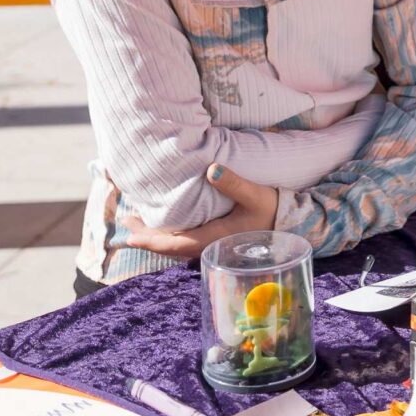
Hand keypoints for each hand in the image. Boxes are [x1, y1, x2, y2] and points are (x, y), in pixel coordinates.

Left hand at [118, 164, 279, 258]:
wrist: (290, 223)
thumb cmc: (272, 210)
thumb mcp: (255, 194)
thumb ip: (233, 183)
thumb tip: (211, 169)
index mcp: (213, 239)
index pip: (173, 244)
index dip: (150, 240)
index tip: (129, 236)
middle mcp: (208, 246)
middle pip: (169, 246)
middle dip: (146, 235)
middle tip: (125, 221)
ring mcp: (211, 245)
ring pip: (175, 244)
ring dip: (156, 234)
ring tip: (137, 221)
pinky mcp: (215, 240)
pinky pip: (184, 241)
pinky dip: (169, 234)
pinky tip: (165, 224)